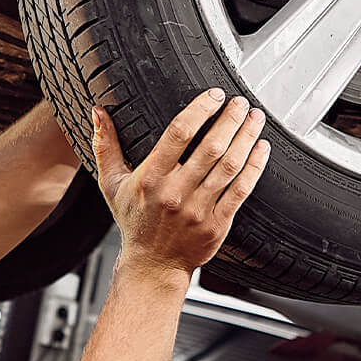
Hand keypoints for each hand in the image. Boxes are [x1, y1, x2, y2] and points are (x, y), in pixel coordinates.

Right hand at [90, 90, 269, 277]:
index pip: (178, 134)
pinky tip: (262, 148)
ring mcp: (198, 209)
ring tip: (255, 118)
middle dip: (229, 120)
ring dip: (245, 138)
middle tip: (240, 102)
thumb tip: (99, 112)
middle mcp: (175, 192)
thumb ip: (106, 146)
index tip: (215, 95)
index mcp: (151, 178)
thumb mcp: (112, 184)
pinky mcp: (217, 224)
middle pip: (210, 147)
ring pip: (229, 166)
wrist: (153, 265)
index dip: (200, 110)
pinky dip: (254, 167)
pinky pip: (241, 191)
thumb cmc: (134, 221)